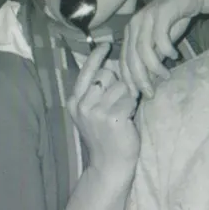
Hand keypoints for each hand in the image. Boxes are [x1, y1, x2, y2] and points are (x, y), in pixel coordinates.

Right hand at [67, 44, 140, 171]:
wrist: (109, 164)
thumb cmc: (105, 136)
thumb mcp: (92, 112)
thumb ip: (96, 90)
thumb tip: (110, 65)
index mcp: (75, 101)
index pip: (87, 70)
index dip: (97, 56)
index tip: (106, 45)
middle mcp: (82, 104)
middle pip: (107, 74)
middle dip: (118, 83)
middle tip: (119, 102)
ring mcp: (96, 111)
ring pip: (122, 85)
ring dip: (128, 96)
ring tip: (124, 113)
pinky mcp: (113, 118)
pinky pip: (130, 98)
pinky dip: (133, 106)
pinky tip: (128, 118)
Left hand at [121, 0, 200, 97]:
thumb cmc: (173, 20)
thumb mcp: (161, 44)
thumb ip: (153, 59)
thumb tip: (148, 82)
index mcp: (130, 33)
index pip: (124, 60)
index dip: (128, 79)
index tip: (136, 95)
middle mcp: (134, 25)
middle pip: (132, 57)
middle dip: (140, 79)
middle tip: (150, 93)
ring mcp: (146, 18)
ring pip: (143, 49)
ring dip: (154, 66)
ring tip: (166, 75)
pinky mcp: (160, 13)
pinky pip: (160, 37)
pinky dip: (167, 49)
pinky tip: (175, 55)